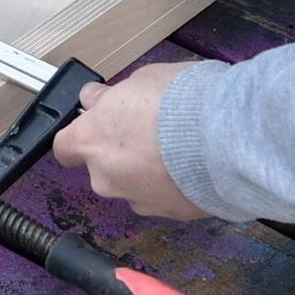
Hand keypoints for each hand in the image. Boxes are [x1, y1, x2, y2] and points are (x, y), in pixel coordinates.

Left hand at [52, 60, 208, 219]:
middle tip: (151, 129)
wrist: (230, 137)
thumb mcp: (141, 79)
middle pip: (103, 168)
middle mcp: (107, 178)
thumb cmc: (181, 101)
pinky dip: (175, 184)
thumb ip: (111, 97)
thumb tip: (96, 100)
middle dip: (121, 152)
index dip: (82, 134)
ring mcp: (139, 201)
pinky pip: (165, 197)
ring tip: (182, 147)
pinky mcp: (172, 215)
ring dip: (150, 170)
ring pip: (135, 185)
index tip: (100, 121)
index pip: (65, 146)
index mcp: (91, 142)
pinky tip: (197, 164)